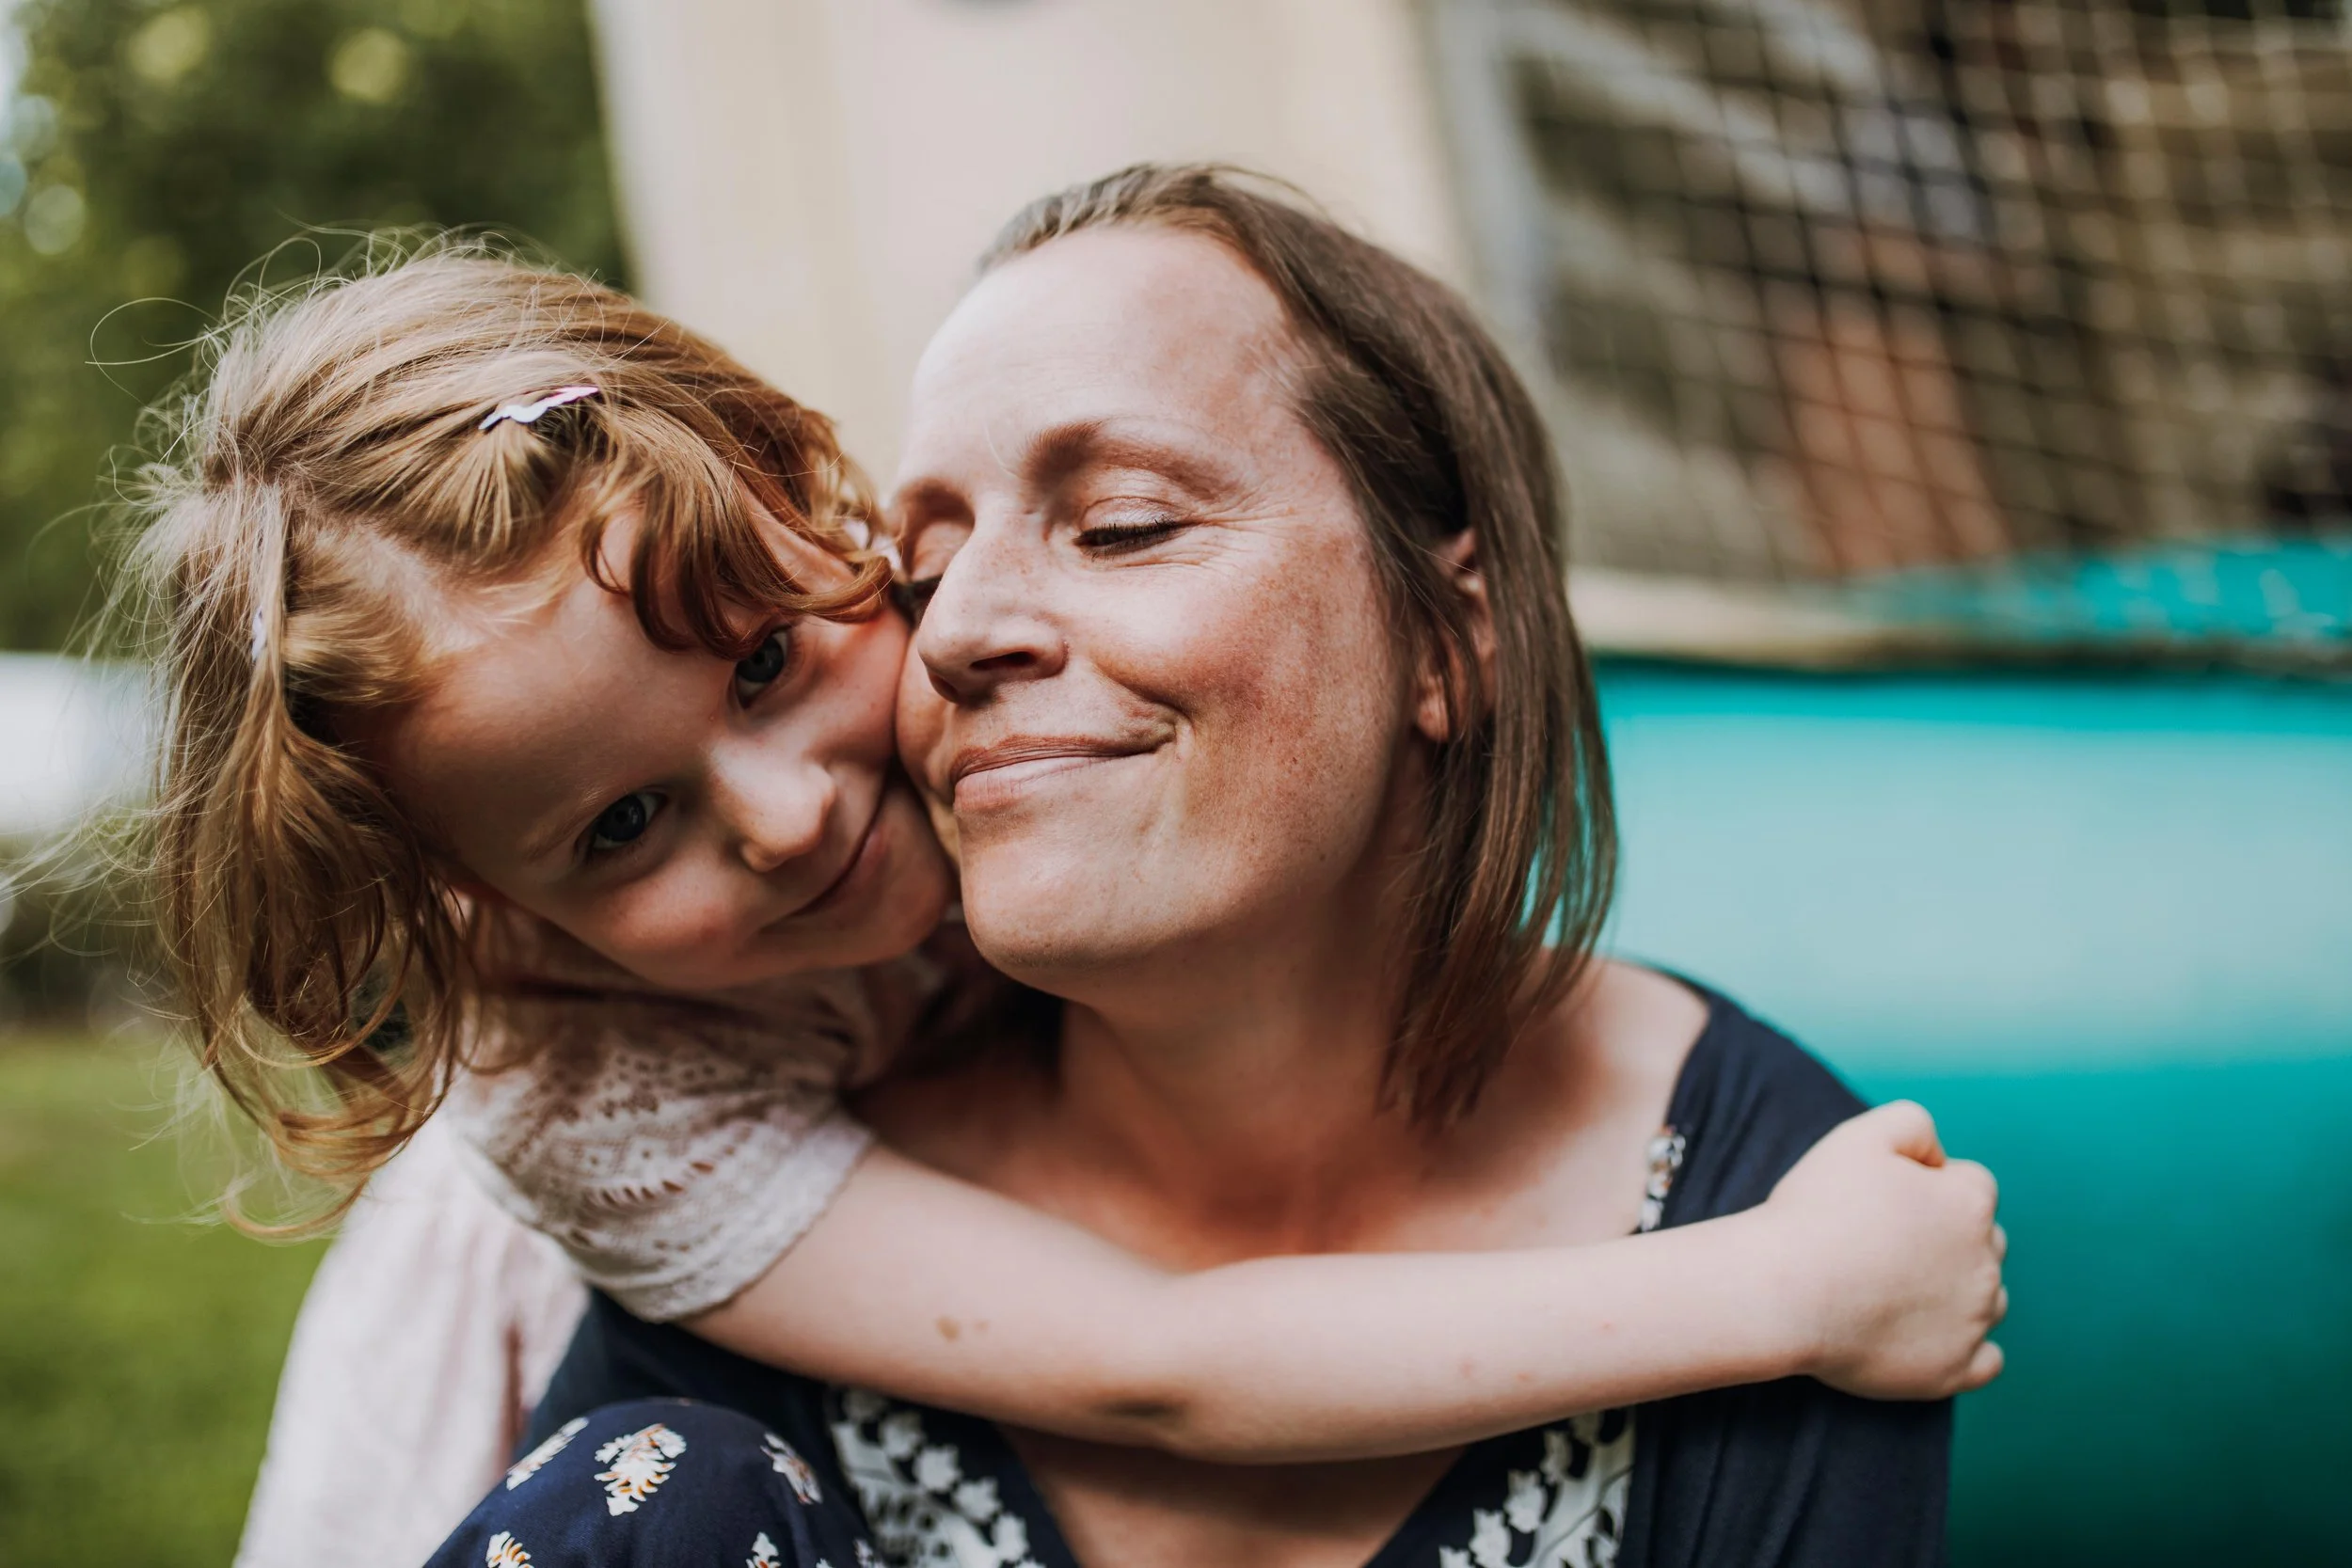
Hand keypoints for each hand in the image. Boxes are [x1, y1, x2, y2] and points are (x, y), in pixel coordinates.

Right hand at [1762, 1100, 2006, 1399]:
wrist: (1783, 1291)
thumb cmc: (1817, 1212)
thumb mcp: (1859, 1136)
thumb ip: (1912, 1123)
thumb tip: (1937, 1157)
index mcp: (1969, 1203)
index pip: (1969, 1184)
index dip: (1926, 1187)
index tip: (1882, 1202)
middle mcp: (1986, 1262)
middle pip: (1984, 1241)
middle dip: (1948, 1239)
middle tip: (1885, 1245)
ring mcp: (1973, 1321)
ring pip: (1989, 1299)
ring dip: (1959, 1291)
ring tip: (1898, 1290)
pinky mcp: (1954, 1369)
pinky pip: (1987, 1361)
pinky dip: (1968, 1348)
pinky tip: (1931, 1336)